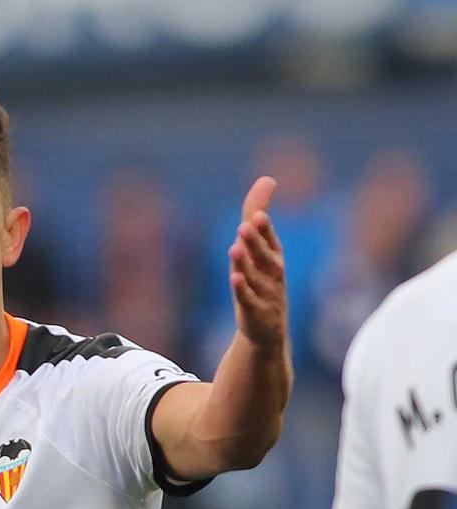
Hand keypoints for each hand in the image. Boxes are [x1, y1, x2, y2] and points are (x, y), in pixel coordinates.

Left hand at [228, 176, 286, 347]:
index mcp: (274, 257)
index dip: (264, 230)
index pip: (270, 241)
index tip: (257, 215)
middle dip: (257, 241)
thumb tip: (267, 179)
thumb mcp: (259, 247)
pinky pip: (249, 300)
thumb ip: (258, 213)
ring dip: (246, 263)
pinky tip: (234, 278)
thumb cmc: (263, 280)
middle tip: (247, 225)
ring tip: (234, 248)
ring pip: (256, 277)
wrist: (268, 329)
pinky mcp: (255, 312)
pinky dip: (242, 289)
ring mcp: (266, 294)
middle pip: (265, 256)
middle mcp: (273, 274)